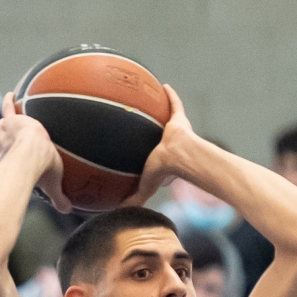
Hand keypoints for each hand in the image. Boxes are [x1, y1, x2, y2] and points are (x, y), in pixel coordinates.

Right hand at [0, 94, 71, 212]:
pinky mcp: (13, 120)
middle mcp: (7, 149)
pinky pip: (8, 107)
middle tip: (6, 138)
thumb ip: (59, 198)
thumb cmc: (41, 170)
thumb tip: (68, 210)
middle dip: (3, 142)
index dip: (9, 162)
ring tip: (8, 114)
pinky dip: (9, 101)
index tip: (11, 164)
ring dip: (4, 123)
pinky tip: (12, 93)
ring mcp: (9, 134)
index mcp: (13, 163)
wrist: (32, 153)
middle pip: (2, 144)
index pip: (9, 162)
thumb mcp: (52, 185)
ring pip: (1, 127)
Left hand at [122, 86, 195, 205]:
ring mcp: (173, 130)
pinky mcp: (179, 119)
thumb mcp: (143, 188)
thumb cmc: (162, 172)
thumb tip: (117, 211)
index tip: (135, 150)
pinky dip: (170, 95)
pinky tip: (162, 85)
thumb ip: (132, 200)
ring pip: (164, 118)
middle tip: (139, 125)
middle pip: (155, 135)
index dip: (144, 154)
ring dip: (158, 110)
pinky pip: (175, 103)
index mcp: (159, 158)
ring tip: (146, 101)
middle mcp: (166, 143)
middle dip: (149, 131)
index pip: (150, 155)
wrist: (178, 156)